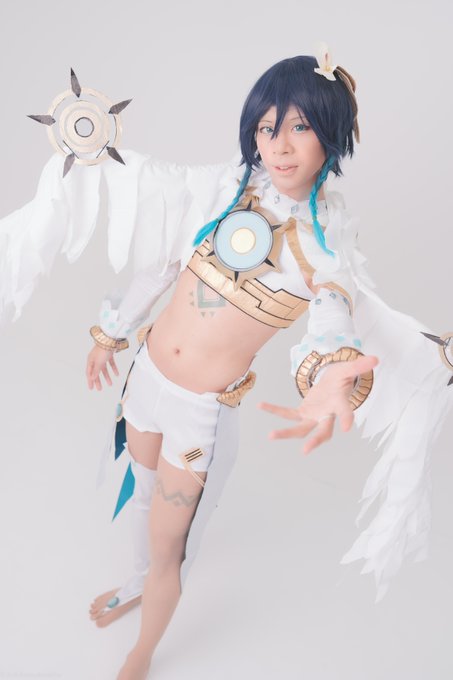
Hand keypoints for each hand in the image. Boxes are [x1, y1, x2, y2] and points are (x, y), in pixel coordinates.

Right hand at [86, 345, 119, 390]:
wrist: (110, 340)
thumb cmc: (102, 350)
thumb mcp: (98, 362)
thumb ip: (96, 371)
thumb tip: (92, 378)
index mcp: (90, 361)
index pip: (89, 373)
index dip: (90, 381)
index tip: (91, 388)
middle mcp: (95, 359)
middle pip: (96, 372)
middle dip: (98, 381)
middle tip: (100, 389)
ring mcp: (102, 357)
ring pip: (104, 369)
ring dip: (107, 376)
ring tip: (110, 384)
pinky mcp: (108, 355)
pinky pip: (110, 364)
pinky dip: (113, 369)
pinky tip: (116, 374)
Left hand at [257, 354, 378, 454]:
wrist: (332, 384)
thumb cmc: (341, 378)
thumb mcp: (348, 369)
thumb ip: (359, 366)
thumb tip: (375, 359)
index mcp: (339, 404)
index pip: (345, 412)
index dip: (346, 418)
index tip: (347, 428)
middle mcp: (327, 415)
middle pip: (322, 431)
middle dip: (315, 441)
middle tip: (306, 451)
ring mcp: (314, 416)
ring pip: (301, 429)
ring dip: (286, 433)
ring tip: (270, 435)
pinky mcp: (303, 412)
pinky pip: (287, 413)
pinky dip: (274, 410)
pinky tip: (260, 405)